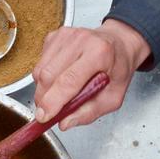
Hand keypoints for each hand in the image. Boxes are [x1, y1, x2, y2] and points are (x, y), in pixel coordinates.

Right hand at [33, 19, 150, 129]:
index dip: (52, 102)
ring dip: (43, 88)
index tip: (44, 117)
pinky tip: (61, 75)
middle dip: (43, 99)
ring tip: (60, 92)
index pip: (68, 81)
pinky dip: (45, 76)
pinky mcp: (56, 35)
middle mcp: (81, 40)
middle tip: (48, 112)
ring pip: (40, 70)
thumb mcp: (113, 98)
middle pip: (48, 75)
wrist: (119, 44)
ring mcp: (66, 35)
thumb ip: (89, 113)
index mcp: (99, 53)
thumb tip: (64, 122)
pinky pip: (40, 62)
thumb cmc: (118, 69)